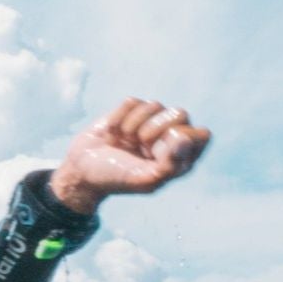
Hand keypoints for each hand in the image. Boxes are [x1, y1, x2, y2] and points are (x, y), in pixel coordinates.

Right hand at [48, 98, 211, 213]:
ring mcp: (150, 121)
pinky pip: (132, 102)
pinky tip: (113, 133)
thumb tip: (185, 137)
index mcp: (182, 156)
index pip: (200, 134)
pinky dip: (118, 118)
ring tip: (124, 141)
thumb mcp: (144, 179)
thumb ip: (170, 164)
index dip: (179, 140)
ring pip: (155, 105)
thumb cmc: (116, 179)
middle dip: (155, 129)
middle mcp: (170, 136)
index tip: (158, 153)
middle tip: (140, 145)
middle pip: (180, 113)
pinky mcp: (130, 110)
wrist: (81, 171)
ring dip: (133, 125)